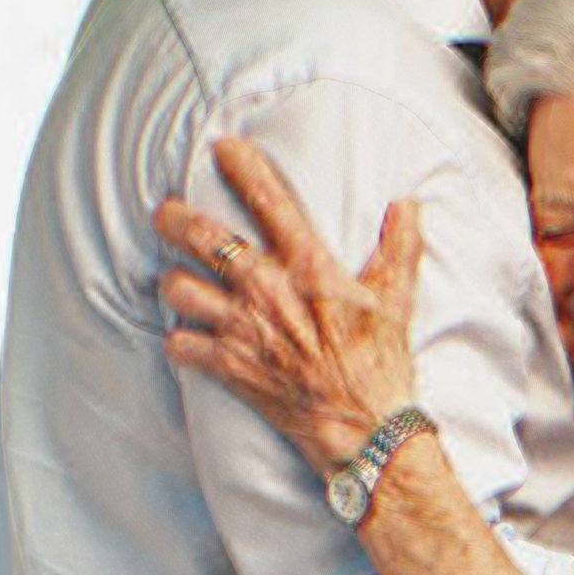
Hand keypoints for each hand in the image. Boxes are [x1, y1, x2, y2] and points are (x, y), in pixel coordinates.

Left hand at [153, 138, 424, 476]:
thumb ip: (400, 247)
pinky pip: (183, 345)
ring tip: (176, 280)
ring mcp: (244, 329)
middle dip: (177, 219)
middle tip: (166, 212)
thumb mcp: (398, 298)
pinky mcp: (231, 367)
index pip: (270, 201)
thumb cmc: (380, 362)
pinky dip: (178, 341)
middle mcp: (268, 290)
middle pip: (205, 239)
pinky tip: (181, 337)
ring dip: (174, 283)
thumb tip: (407, 205)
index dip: (243, 168)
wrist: (363, 427)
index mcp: (307, 266)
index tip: (223, 148)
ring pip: (182, 289)